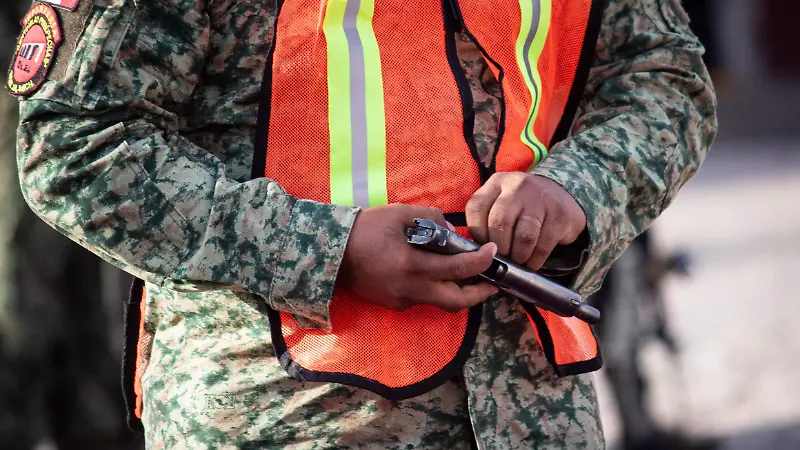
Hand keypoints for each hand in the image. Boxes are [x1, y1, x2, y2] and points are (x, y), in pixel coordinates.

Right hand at [338, 204, 498, 311]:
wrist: (330, 252)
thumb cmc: (364, 229)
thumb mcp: (399, 213)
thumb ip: (430, 218)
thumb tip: (451, 231)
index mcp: (412, 266)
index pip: (459, 269)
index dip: (482, 261)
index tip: (493, 252)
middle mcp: (410, 290)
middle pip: (457, 301)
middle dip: (480, 293)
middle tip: (493, 280)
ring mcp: (401, 301)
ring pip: (441, 302)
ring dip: (458, 290)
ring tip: (469, 274)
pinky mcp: (394, 304)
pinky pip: (423, 298)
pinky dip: (436, 287)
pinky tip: (436, 272)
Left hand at [465, 173, 585, 269]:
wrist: (563, 194)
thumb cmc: (524, 205)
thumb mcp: (502, 201)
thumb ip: (487, 219)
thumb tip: (477, 251)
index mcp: (497, 183)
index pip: (477, 208)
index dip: (477, 233)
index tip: (483, 247)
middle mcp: (517, 187)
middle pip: (499, 222)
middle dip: (499, 247)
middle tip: (501, 260)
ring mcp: (540, 199)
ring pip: (523, 235)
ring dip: (518, 256)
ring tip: (517, 263)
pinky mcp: (559, 215)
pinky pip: (543, 244)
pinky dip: (535, 259)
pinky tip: (531, 263)